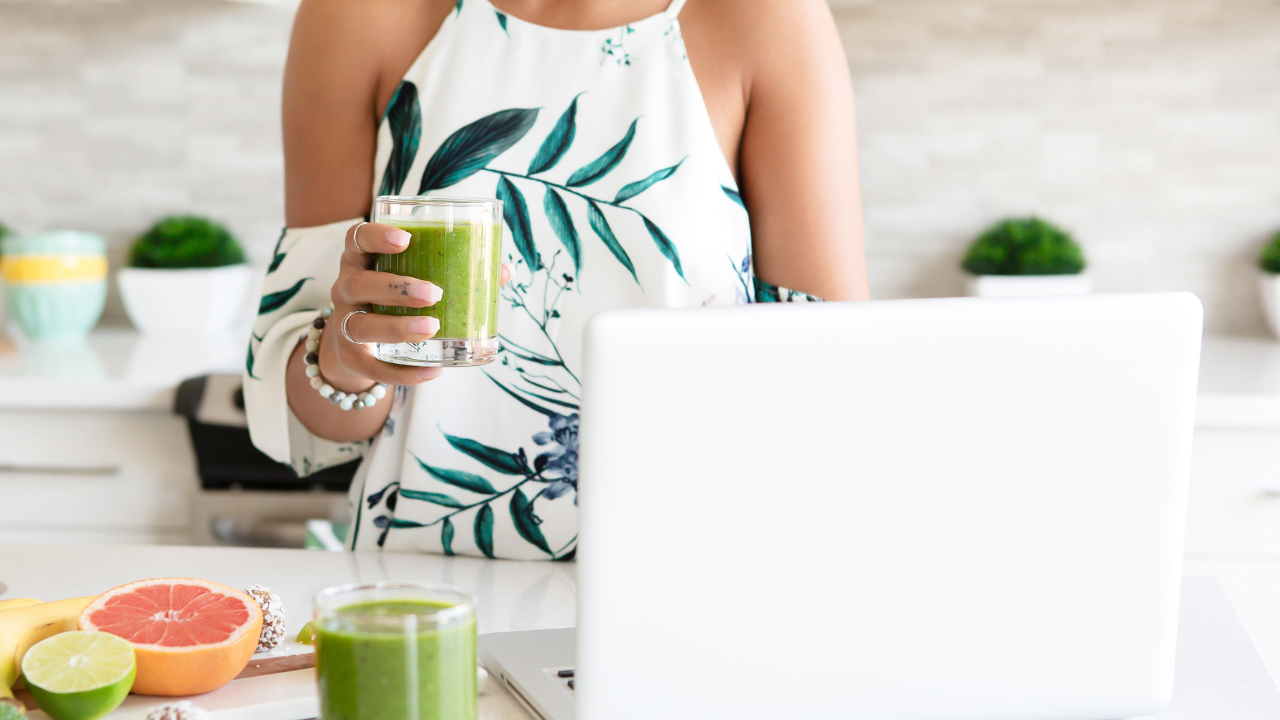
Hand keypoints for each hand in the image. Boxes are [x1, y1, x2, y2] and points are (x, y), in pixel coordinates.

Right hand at [320, 222, 511, 390]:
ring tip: (431, 328)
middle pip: (360, 284)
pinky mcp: (351, 358)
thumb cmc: (394, 301)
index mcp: (362, 261)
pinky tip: (433, 371)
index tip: (405, 239)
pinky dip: (403, 372)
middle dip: (396, 288)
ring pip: (361, 325)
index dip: (376, 236)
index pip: (357, 239)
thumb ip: (457, 273)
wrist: (357, 347)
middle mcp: (346, 289)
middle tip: (433, 293)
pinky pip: (373, 367)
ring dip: (396, 327)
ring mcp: (344, 323)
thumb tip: (504, 271)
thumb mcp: (414, 280)